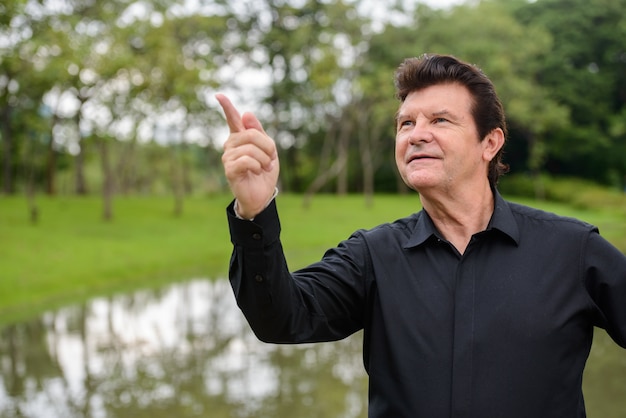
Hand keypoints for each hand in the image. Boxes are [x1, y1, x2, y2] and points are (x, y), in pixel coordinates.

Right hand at [216, 94, 279, 218]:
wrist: (262, 195)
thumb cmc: (264, 171)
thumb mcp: (268, 149)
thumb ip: (259, 132)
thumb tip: (246, 113)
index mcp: (240, 138)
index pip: (232, 119)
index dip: (227, 107)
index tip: (219, 95)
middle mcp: (231, 145)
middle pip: (251, 134)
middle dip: (267, 146)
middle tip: (271, 159)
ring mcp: (228, 157)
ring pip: (251, 148)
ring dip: (264, 159)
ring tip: (264, 168)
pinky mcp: (229, 169)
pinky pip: (247, 160)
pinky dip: (258, 166)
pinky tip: (256, 172)